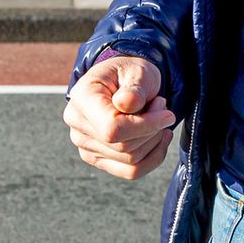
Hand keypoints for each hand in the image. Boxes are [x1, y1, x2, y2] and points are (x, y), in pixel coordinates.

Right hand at [63, 56, 176, 179]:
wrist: (122, 81)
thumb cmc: (130, 73)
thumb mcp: (137, 70)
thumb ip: (134, 88)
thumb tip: (127, 105)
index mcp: (82, 97)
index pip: (112, 128)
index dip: (145, 125)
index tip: (166, 113)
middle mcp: (77, 123)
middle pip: (123, 147)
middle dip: (152, 129)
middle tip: (161, 107)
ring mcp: (84, 144)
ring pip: (130, 161)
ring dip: (153, 141)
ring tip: (157, 117)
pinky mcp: (96, 158)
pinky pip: (130, 171)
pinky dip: (152, 158)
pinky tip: (158, 138)